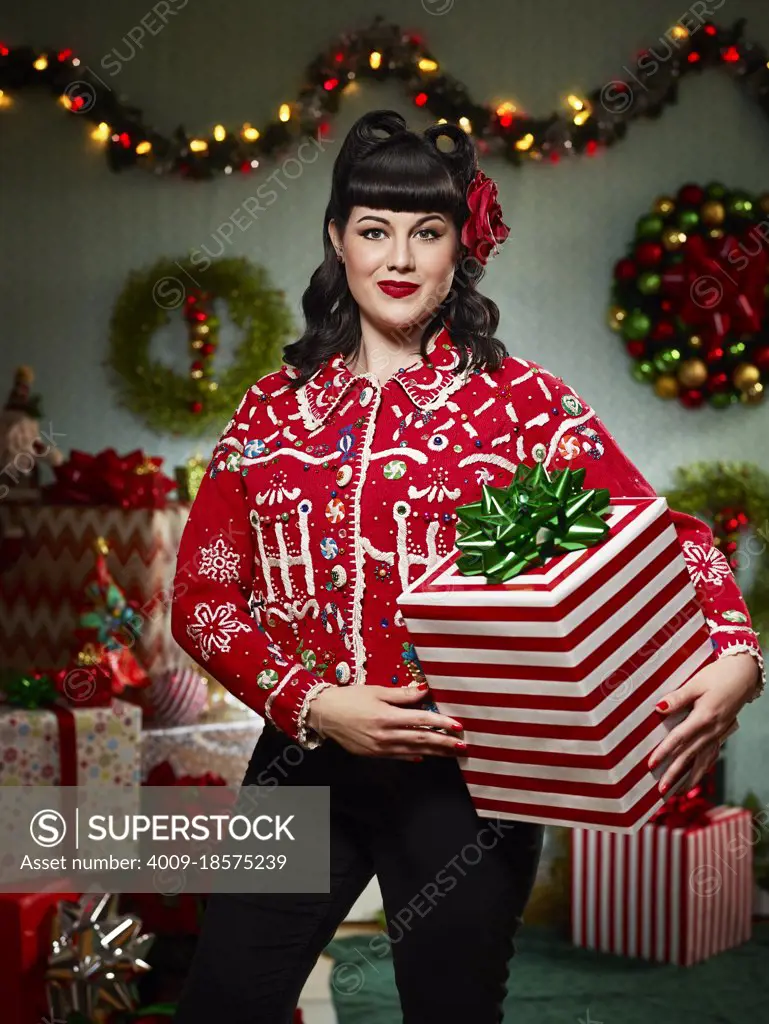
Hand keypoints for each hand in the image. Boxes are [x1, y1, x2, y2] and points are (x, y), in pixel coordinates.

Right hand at [306, 684, 464, 759]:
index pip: (422, 720)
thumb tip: (424, 691)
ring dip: (433, 752)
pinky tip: (424, 756)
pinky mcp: (372, 753)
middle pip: (421, 739)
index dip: (441, 723)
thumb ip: (401, 694)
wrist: (324, 714)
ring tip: (450, 753)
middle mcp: (386, 735)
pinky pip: (397, 756)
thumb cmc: (349, 698)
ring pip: (413, 750)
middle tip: (462, 745)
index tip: (457, 726)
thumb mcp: (376, 691)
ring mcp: (379, 747)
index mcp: (388, 716)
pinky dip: (412, 756)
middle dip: (444, 743)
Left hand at [647, 652, 758, 793]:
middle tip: (660, 790)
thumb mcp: (696, 683)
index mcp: (703, 717)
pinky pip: (712, 755)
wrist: (743, 675)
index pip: (679, 739)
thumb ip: (677, 697)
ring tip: (679, 793)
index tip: (651, 764)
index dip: (664, 752)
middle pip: (689, 755)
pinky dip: (703, 768)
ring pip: (703, 760)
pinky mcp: (721, 732)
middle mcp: (712, 730)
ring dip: (690, 777)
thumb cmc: (717, 676)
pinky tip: (697, 776)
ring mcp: (718, 733)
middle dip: (674, 774)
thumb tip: (658, 708)